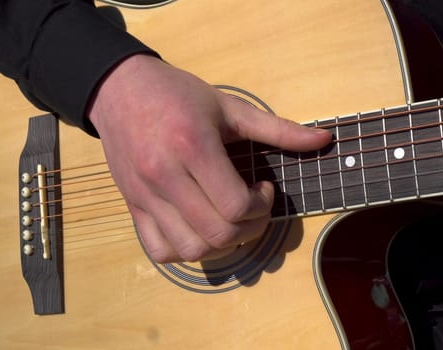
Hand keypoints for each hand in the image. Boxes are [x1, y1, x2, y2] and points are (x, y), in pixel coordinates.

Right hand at [88, 54, 331, 262]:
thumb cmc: (177, 94)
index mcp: (192, 147)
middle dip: (249, 229)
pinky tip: (198, 228)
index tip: (263, 188)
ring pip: (190, 250)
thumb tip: (323, 139)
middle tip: (254, 208)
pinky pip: (158, 251)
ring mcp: (144, 195)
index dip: (261, 206)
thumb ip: (278, 128)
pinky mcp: (132, 205)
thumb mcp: (230, 106)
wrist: (119, 88)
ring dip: (221, 245)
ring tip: (228, 221)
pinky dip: (184, 251)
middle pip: (217, 235)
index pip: (235, 206)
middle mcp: (165, 176)